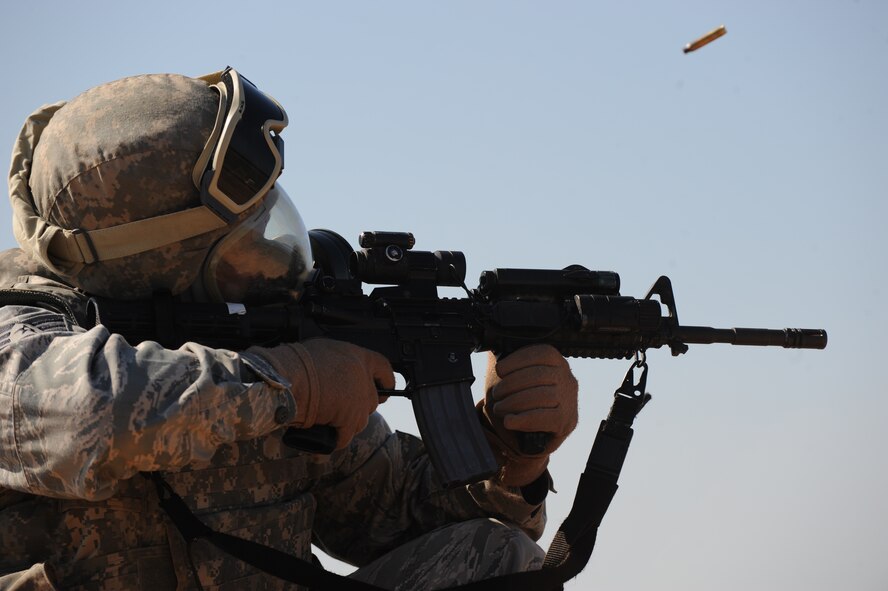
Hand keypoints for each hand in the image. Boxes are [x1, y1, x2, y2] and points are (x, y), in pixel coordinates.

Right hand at [249, 339, 394, 448]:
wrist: (285, 377)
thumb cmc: (295, 362)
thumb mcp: (322, 351)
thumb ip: (338, 363)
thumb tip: (336, 374)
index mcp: (357, 356)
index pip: (383, 368)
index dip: (385, 380)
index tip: (385, 388)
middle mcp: (362, 377)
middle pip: (372, 399)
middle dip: (358, 406)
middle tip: (341, 408)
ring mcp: (358, 400)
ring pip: (361, 419)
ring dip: (347, 422)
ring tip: (328, 419)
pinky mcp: (349, 419)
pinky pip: (346, 436)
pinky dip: (336, 439)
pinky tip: (327, 437)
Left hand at [480, 344, 578, 485]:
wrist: (533, 435)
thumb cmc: (521, 399)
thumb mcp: (516, 378)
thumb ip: (509, 365)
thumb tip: (495, 356)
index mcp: (556, 362)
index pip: (541, 353)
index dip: (517, 360)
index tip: (499, 370)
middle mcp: (567, 378)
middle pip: (539, 375)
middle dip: (511, 384)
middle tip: (496, 394)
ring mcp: (569, 400)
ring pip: (541, 396)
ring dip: (514, 402)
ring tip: (499, 408)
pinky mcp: (566, 421)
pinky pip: (544, 418)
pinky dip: (523, 419)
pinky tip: (509, 421)